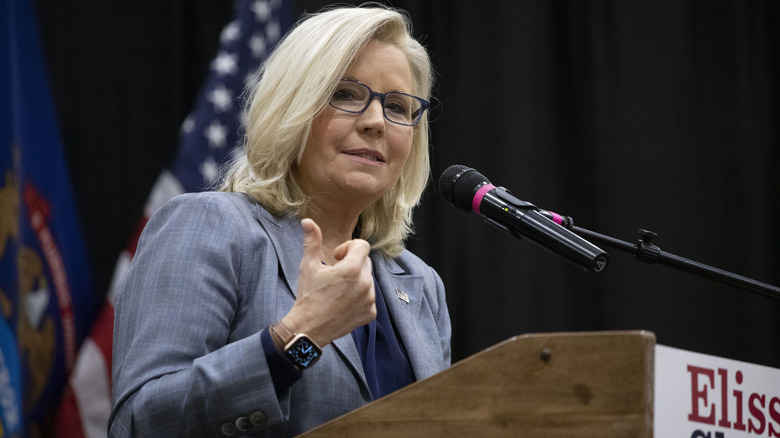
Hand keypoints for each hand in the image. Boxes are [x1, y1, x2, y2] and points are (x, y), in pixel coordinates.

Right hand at [281, 219, 375, 346]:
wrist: (308, 328)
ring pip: (368, 279)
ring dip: (356, 280)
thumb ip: (312, 241)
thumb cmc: (308, 296)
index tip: (337, 257)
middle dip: (352, 263)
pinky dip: (360, 297)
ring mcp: (369, 300)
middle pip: (365, 261)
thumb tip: (307, 221)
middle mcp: (365, 283)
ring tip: (338, 289)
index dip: (349, 247)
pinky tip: (344, 302)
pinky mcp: (371, 313)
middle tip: (335, 274)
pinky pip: (370, 297)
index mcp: (352, 269)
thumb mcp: (308, 266)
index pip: (362, 245)